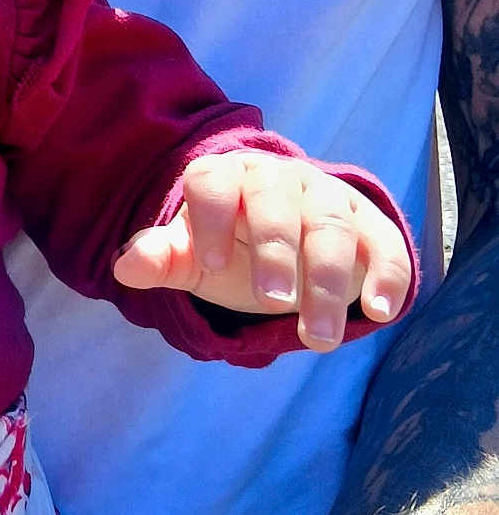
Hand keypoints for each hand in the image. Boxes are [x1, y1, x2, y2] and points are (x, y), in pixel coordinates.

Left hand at [112, 151, 412, 350]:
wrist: (280, 239)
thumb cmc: (227, 247)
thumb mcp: (191, 256)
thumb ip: (162, 259)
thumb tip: (124, 268)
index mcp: (224, 176)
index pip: (212, 182)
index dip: (210, 218)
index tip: (210, 263)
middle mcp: (277, 177)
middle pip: (278, 204)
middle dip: (278, 253)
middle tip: (275, 303)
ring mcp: (327, 196)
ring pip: (332, 227)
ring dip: (329, 282)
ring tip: (318, 338)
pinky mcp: (371, 220)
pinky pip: (384, 241)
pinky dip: (388, 275)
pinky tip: (382, 313)